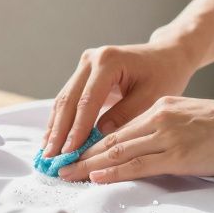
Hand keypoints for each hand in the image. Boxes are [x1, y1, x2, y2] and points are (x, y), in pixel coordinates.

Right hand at [41, 28, 201, 156]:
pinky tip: (53, 138)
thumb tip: (100, 136)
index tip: (69, 152)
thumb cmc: (164, 75)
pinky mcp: (83, 73)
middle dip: (59, 131)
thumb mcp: (152, 97)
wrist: (166, 56)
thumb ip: (125, 115)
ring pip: (64, 99)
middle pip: (69, 99)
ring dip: (55, 127)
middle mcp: (91, 59)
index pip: (88, 101)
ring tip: (47, 153)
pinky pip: (69, 99)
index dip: (77, 129)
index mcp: (108, 61)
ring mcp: (85, 64)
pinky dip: (61, 120)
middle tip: (51, 157)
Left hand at [54, 96, 213, 183]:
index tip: (73, 152)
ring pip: (117, 150)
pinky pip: (138, 164)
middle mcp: (159, 117)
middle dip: (81, 153)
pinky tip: (95, 176)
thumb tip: (150, 150)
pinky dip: (113, 171)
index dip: (91, 141)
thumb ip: (169, 130)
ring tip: (66, 174)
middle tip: (57, 165)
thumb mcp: (193, 120)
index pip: (118, 127)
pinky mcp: (178, 154)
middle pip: (110, 138)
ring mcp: (168, 135)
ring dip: (88, 164)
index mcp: (162, 108)